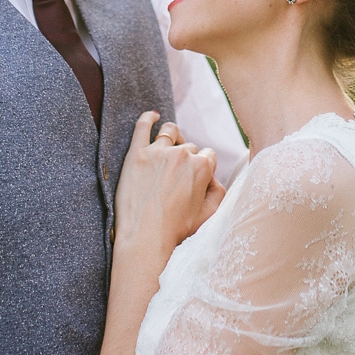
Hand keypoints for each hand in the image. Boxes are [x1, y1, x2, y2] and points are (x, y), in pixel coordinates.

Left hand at [113, 112, 222, 274]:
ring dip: (172, 137)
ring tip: (168, 147)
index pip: (208, 155)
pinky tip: (151, 117)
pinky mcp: (136, 154)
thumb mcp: (209, 214)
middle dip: (186, 159)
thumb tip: (213, 177)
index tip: (194, 180)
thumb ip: (218, 190)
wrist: (145, 238)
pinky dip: (147, 118)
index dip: (203, 168)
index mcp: (202, 166)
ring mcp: (157, 152)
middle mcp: (182, 154)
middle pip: (189, 146)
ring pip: (170, 131)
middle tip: (176, 179)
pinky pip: (142, 126)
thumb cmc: (176, 230)